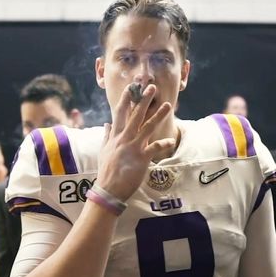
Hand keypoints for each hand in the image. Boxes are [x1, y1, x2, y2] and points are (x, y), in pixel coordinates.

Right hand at [96, 84, 174, 201]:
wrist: (108, 189)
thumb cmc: (106, 170)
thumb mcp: (103, 151)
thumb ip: (107, 136)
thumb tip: (106, 124)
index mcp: (115, 135)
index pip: (120, 113)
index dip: (126, 99)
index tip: (131, 87)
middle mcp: (124, 138)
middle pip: (135, 115)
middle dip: (143, 100)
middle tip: (151, 87)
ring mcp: (133, 147)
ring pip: (147, 127)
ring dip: (158, 115)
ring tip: (168, 105)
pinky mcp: (141, 158)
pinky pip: (155, 148)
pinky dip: (164, 144)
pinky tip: (172, 141)